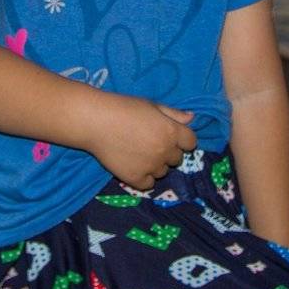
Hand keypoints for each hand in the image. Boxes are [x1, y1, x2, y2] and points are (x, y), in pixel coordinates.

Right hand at [83, 94, 198, 189]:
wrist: (96, 121)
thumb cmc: (124, 107)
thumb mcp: (152, 105)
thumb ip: (173, 114)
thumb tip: (191, 119)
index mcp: (171, 131)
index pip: (190, 142)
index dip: (182, 140)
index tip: (170, 136)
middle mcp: (165, 151)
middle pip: (177, 159)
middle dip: (167, 152)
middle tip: (150, 143)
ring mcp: (151, 166)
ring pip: (162, 171)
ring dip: (155, 164)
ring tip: (138, 153)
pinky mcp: (135, 178)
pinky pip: (148, 183)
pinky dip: (143, 177)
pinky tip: (134, 165)